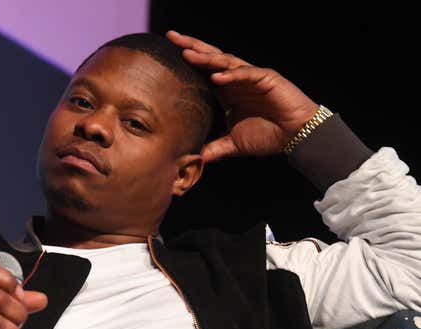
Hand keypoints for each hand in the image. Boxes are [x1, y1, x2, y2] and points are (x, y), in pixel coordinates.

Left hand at [166, 30, 319, 161]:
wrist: (297, 137)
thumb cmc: (268, 136)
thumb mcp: (234, 144)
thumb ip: (214, 149)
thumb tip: (194, 160)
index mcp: (226, 92)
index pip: (201, 73)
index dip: (186, 64)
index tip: (164, 57)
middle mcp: (236, 80)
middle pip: (209, 59)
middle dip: (190, 47)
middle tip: (171, 37)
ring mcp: (250, 77)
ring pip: (225, 62)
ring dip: (206, 58)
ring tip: (187, 53)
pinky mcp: (266, 78)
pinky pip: (246, 73)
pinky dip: (232, 74)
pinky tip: (217, 76)